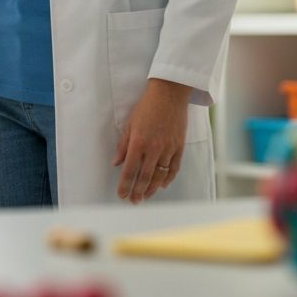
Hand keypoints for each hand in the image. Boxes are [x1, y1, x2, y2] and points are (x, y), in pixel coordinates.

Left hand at [113, 79, 191, 203]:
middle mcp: (153, 148)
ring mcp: (168, 149)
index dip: (125, 185)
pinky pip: (174, 168)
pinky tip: (161, 185)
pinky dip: (168, 178)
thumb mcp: (129, 123)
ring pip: (159, 175)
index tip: (122, 195)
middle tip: (133, 201)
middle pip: (144, 177)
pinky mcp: (179, 147)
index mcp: (138, 142)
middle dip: (138, 191)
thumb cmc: (146, 107)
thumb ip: (123, 145)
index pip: (130, 170)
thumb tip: (116, 163)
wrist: (169, 95)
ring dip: (151, 188)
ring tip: (145, 196)